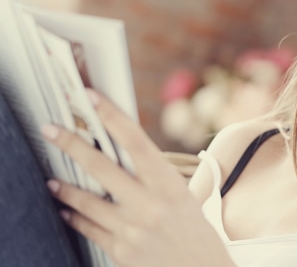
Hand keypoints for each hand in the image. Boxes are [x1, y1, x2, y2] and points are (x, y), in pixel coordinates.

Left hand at [42, 90, 233, 266]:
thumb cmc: (194, 230)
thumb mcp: (181, 195)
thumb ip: (153, 176)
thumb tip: (122, 152)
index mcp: (169, 184)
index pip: (135, 141)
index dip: (112, 116)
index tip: (91, 98)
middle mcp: (149, 203)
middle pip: (101, 166)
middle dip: (71, 144)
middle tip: (50, 129)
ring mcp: (132, 228)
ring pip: (86, 200)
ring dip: (64, 187)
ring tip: (51, 179)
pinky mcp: (120, 250)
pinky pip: (89, 228)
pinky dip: (75, 216)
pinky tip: (66, 210)